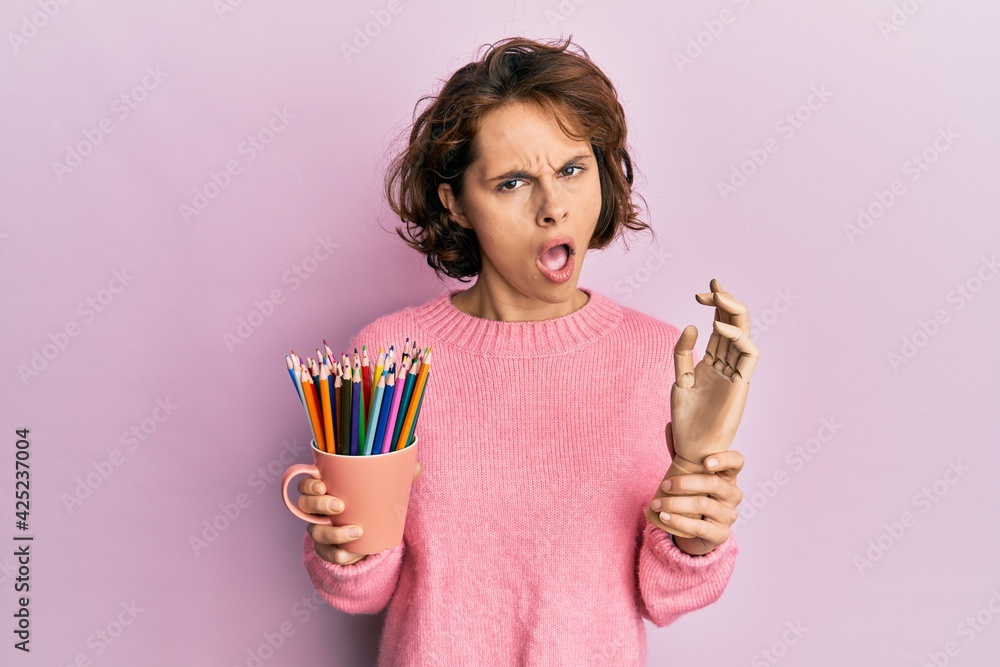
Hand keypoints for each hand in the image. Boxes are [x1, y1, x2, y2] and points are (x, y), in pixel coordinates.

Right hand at [302, 461, 421, 565]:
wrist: (372, 535)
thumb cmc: (372, 504)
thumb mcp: (384, 490)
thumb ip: (398, 477)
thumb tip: (417, 465)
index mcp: (326, 489)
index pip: (306, 484)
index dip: (309, 484)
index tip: (322, 485)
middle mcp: (317, 510)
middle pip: (305, 505)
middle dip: (319, 505)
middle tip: (339, 505)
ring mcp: (320, 530)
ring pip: (315, 531)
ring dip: (332, 532)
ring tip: (355, 531)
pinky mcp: (327, 550)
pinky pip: (326, 554)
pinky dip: (338, 554)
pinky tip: (350, 554)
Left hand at [649, 450, 744, 554]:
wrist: (697, 530)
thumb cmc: (694, 495)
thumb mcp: (688, 473)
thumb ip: (680, 453)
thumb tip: (669, 425)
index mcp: (727, 476)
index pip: (737, 462)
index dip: (724, 460)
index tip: (705, 462)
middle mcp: (733, 494)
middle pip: (715, 484)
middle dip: (685, 483)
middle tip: (664, 485)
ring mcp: (728, 515)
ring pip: (704, 505)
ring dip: (676, 504)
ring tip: (657, 505)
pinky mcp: (720, 534)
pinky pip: (699, 527)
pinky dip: (679, 521)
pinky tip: (665, 517)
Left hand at [669, 279, 757, 473]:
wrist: (692, 447)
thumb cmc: (686, 419)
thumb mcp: (680, 379)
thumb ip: (683, 353)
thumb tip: (692, 326)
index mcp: (713, 361)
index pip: (718, 326)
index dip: (715, 306)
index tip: (703, 290)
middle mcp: (728, 364)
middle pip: (734, 325)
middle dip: (725, 302)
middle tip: (712, 284)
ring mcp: (736, 373)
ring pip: (744, 334)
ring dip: (733, 313)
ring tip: (716, 297)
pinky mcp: (742, 385)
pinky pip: (749, 355)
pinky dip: (738, 338)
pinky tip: (717, 327)